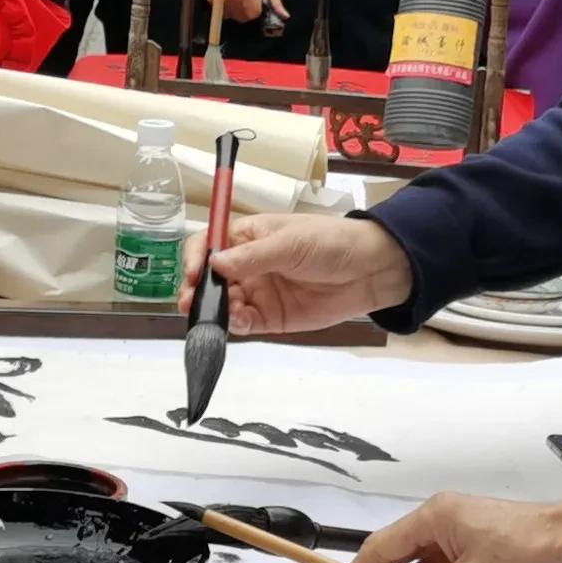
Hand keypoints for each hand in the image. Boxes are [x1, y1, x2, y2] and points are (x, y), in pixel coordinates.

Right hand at [183, 211, 410, 334]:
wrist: (370, 270)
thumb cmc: (330, 242)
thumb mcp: (290, 242)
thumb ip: (252, 257)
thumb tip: (214, 264)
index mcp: (247, 237)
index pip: (207, 244)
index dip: (194, 257)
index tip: (192, 272)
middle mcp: (246, 265)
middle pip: (207, 279)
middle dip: (196, 290)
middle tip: (191, 301)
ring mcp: (257, 293)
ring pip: (222, 304)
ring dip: (214, 310)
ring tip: (217, 313)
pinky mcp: (270, 318)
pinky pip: (243, 324)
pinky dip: (234, 324)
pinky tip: (238, 320)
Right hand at [217, 0, 285, 24]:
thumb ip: (276, 1)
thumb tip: (285, 15)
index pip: (253, 13)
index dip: (255, 10)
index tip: (255, 4)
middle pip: (243, 17)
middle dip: (247, 12)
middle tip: (246, 1)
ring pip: (233, 16)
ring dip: (237, 12)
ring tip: (239, 0)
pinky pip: (223, 13)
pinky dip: (226, 11)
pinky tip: (230, 2)